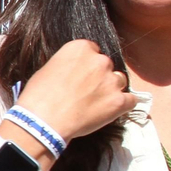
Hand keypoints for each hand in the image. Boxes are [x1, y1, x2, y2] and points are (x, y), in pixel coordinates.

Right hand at [14, 40, 137, 143]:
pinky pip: (131, 100)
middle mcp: (99, 60)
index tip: (81, 75)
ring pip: (120, 81)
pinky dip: (123, 105)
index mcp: (80, 48)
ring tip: (96, 103)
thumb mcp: (48, 69)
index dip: (86, 64)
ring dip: (111, 89)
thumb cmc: (38, 97)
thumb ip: (67, 64)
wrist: (43, 122)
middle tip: (86, 92)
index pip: (93, 50)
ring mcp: (111, 81)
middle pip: (107, 65)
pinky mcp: (119, 101)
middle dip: (99, 77)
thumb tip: (73, 72)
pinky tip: (111, 110)